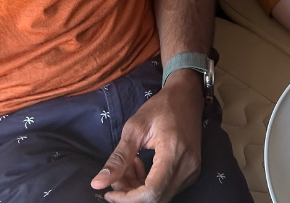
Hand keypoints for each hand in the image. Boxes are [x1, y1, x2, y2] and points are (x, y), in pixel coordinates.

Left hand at [91, 70, 203, 201]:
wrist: (187, 96)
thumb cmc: (161, 107)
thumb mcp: (135, 127)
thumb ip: (118, 158)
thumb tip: (97, 183)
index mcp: (174, 152)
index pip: (151, 193)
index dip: (128, 199)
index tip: (109, 192)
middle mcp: (187, 166)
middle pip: (155, 198)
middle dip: (130, 193)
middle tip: (116, 176)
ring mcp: (192, 171)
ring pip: (160, 196)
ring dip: (138, 189)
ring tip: (128, 166)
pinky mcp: (192, 172)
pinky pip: (167, 189)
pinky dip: (148, 184)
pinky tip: (140, 167)